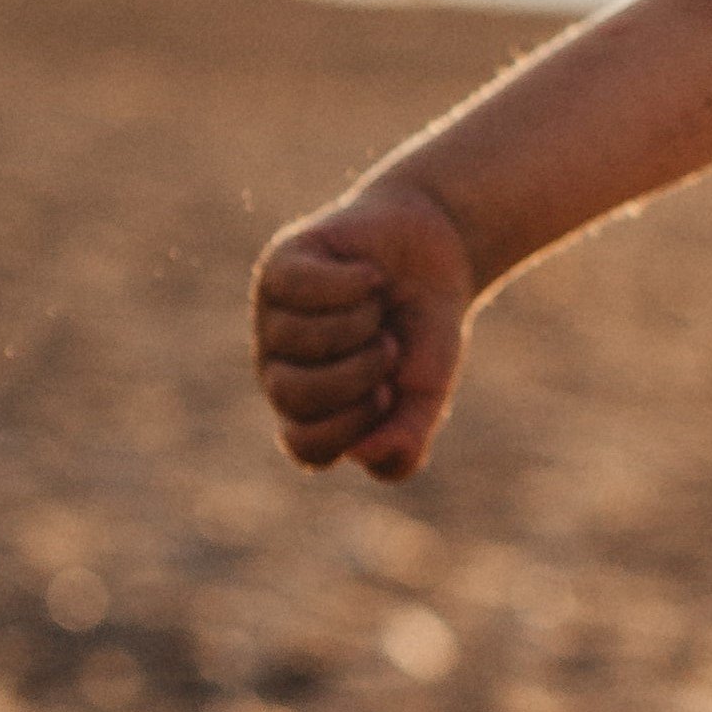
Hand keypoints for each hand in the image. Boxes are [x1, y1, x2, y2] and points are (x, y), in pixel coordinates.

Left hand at [251, 182, 474, 481]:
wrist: (438, 256)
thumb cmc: (424, 332)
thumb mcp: (427, 393)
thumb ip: (404, 439)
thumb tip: (361, 456)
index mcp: (313, 411)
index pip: (306, 447)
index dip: (352, 425)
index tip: (390, 394)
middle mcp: (282, 368)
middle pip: (293, 395)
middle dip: (355, 372)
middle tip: (388, 345)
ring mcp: (273, 319)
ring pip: (295, 338)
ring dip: (358, 321)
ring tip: (378, 304)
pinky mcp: (279, 269)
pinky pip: (299, 288)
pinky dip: (351, 283)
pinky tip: (370, 275)